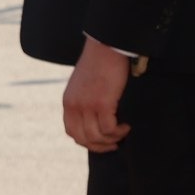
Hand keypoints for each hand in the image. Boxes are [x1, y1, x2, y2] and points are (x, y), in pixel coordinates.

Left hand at [62, 36, 133, 152]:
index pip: (72, 132)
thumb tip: (94, 120)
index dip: (87, 141)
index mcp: (68, 102)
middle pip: (83, 139)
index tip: (101, 141)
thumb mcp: (82, 86)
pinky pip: (109, 128)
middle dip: (100, 146)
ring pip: (97, 136)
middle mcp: (74, 106)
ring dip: (112, 139)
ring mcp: (86, 106)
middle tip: (115, 143)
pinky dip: (119, 131)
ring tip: (123, 132)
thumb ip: (83, 102)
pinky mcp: (101, 103)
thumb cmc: (98, 65)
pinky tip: (126, 125)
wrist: (105, 48)